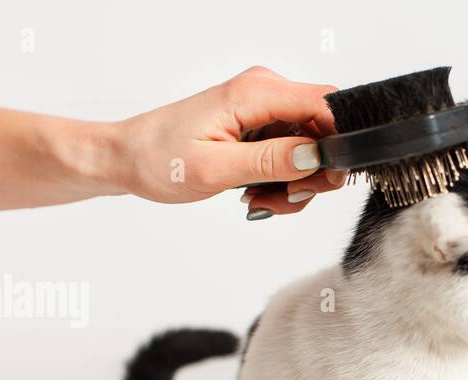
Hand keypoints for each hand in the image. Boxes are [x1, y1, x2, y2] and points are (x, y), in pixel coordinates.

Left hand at [112, 66, 347, 217]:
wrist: (128, 157)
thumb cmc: (158, 158)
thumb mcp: (215, 168)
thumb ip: (269, 161)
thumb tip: (315, 155)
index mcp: (255, 93)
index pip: (325, 104)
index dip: (339, 142)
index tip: (326, 178)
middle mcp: (264, 93)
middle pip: (324, 129)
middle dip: (315, 172)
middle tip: (285, 197)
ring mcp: (264, 109)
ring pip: (312, 148)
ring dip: (297, 183)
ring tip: (262, 199)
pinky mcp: (260, 126)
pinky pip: (294, 155)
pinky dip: (284, 181)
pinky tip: (258, 192)